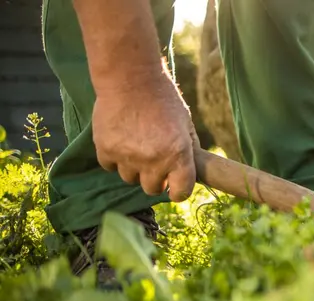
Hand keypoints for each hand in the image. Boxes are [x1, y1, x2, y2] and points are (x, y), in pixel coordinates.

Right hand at [92, 74, 197, 202]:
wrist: (130, 78)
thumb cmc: (163, 98)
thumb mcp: (185, 123)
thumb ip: (188, 148)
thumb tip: (191, 169)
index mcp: (178, 155)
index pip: (180, 192)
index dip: (178, 191)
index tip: (175, 186)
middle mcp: (153, 161)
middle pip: (152, 189)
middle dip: (155, 179)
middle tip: (154, 161)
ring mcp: (127, 157)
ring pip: (130, 178)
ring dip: (134, 168)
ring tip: (136, 145)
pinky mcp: (105, 150)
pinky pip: (110, 166)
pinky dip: (114, 158)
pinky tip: (120, 140)